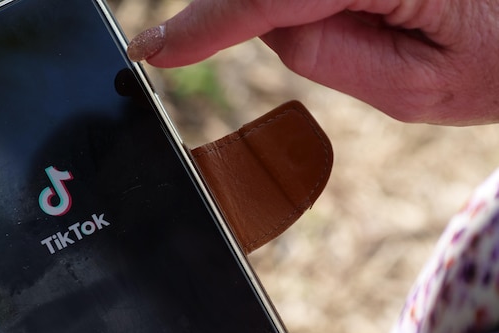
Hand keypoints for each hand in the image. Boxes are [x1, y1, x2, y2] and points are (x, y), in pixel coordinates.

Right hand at [126, 0, 498, 124]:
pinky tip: (347, 21)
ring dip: (280, 6)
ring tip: (368, 32)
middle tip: (261, 54)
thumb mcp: (416, 90)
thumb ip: (323, 57)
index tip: (152, 52)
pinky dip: (289, 3)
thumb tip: (265, 25)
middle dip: (249, 13)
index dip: (202, 26)